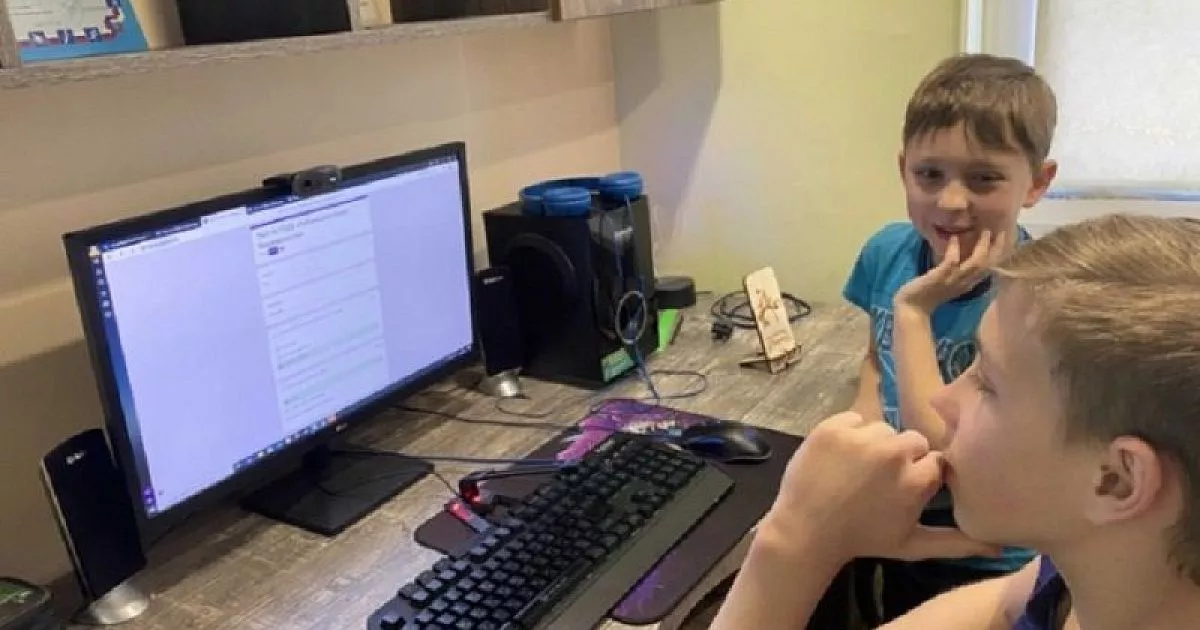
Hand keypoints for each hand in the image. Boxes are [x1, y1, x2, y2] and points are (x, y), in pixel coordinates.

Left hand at [763, 411, 999, 562]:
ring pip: (884, 429)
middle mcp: (893, 452)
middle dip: (903, 457)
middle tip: (881, 481)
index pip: (937, 459)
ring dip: (876, 445)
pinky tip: (841, 459)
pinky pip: (855, 419)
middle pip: (912, 440)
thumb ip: (959, 542)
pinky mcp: (833, 425)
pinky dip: (850, 434)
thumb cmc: (863, 540)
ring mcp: (861, 437)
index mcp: (917, 479)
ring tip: (859, 472)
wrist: (806, 530)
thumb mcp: (914, 545)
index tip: (907, 486)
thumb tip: (1003, 545)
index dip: (923, 472)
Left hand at [896, 229, 1007, 313]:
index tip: (1004, 239)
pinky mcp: (938, 278)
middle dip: (996, 249)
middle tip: (1001, 232)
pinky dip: (954, 250)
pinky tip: (954, 238)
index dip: (998, 254)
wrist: (912, 309)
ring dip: (982, 247)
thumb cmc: (927, 294)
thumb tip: (963, 253)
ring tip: (985, 232)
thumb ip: (957, 271)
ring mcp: (952, 281)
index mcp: (967, 284)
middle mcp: (964, 283)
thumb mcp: (948, 282)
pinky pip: (951, 262)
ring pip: (975, 264)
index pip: (989, 269)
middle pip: (987, 265)